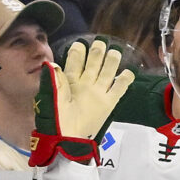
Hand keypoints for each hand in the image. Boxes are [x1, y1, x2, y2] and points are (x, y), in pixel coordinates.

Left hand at [29, 37, 130, 165]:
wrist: (68, 138)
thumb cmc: (56, 118)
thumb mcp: (51, 97)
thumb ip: (53, 80)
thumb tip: (51, 63)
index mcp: (70, 83)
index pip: (75, 64)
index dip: (77, 53)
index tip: (79, 44)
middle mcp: (85, 85)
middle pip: (93, 65)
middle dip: (97, 53)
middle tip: (100, 42)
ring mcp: (98, 93)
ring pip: (107, 73)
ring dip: (111, 62)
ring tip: (114, 51)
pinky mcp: (108, 103)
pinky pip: (119, 90)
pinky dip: (124, 81)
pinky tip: (128, 72)